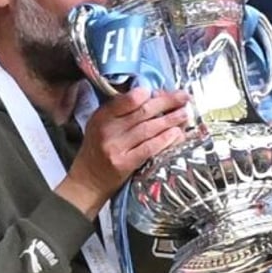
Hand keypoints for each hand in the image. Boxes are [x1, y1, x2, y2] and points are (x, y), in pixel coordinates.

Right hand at [57, 88, 189, 217]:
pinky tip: (176, 134)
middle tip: (183, 97)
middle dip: (167, 102)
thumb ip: (121, 112)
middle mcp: (108, 130)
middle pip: (143, 112)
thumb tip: (150, 97)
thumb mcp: (100, 125)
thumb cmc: (97, 151)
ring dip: (170, 120)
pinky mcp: (125, 164)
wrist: (87, 181)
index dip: (148, 94)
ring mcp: (116, 147)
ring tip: (185, 114)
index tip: (163, 91)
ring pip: (148, 129)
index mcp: (102, 116)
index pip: (127, 100)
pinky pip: (148, 148)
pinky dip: (164, 140)